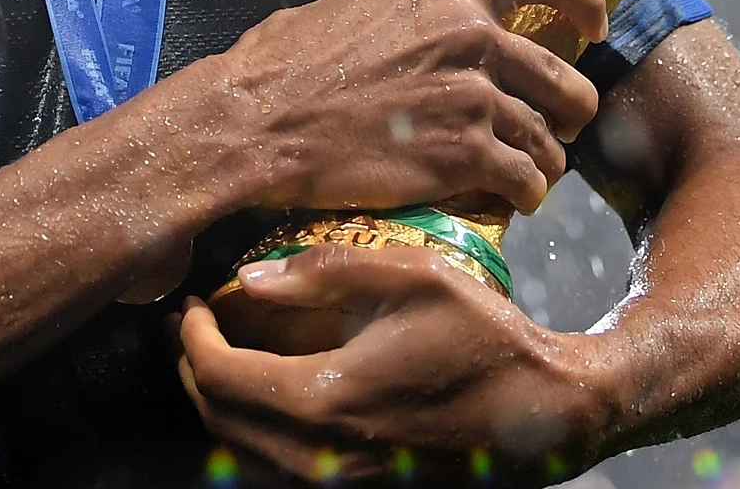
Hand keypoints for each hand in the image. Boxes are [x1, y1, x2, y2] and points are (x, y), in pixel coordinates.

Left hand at [177, 245, 617, 484]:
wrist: (546, 414)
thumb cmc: (484, 337)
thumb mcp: (414, 278)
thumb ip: (327, 272)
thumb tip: (251, 279)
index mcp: (327, 400)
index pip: (219, 376)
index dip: (193, 336)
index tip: (193, 304)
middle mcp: (322, 457)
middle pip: (218, 422)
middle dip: (195, 370)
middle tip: (196, 329)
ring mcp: (339, 486)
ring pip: (242, 456)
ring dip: (221, 407)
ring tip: (223, 360)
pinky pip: (279, 473)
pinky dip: (256, 436)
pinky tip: (270, 399)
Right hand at [206, 0, 607, 216]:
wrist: (259, 121)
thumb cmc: (293, 62)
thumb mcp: (367, 3)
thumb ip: (423, 9)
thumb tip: (443, 15)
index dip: (589, 3)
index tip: (594, 29)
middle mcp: (474, 33)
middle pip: (565, 77)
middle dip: (569, 111)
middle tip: (554, 128)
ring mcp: (473, 95)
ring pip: (549, 136)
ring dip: (543, 159)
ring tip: (526, 172)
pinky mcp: (463, 154)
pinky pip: (526, 178)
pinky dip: (525, 192)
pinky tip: (511, 197)